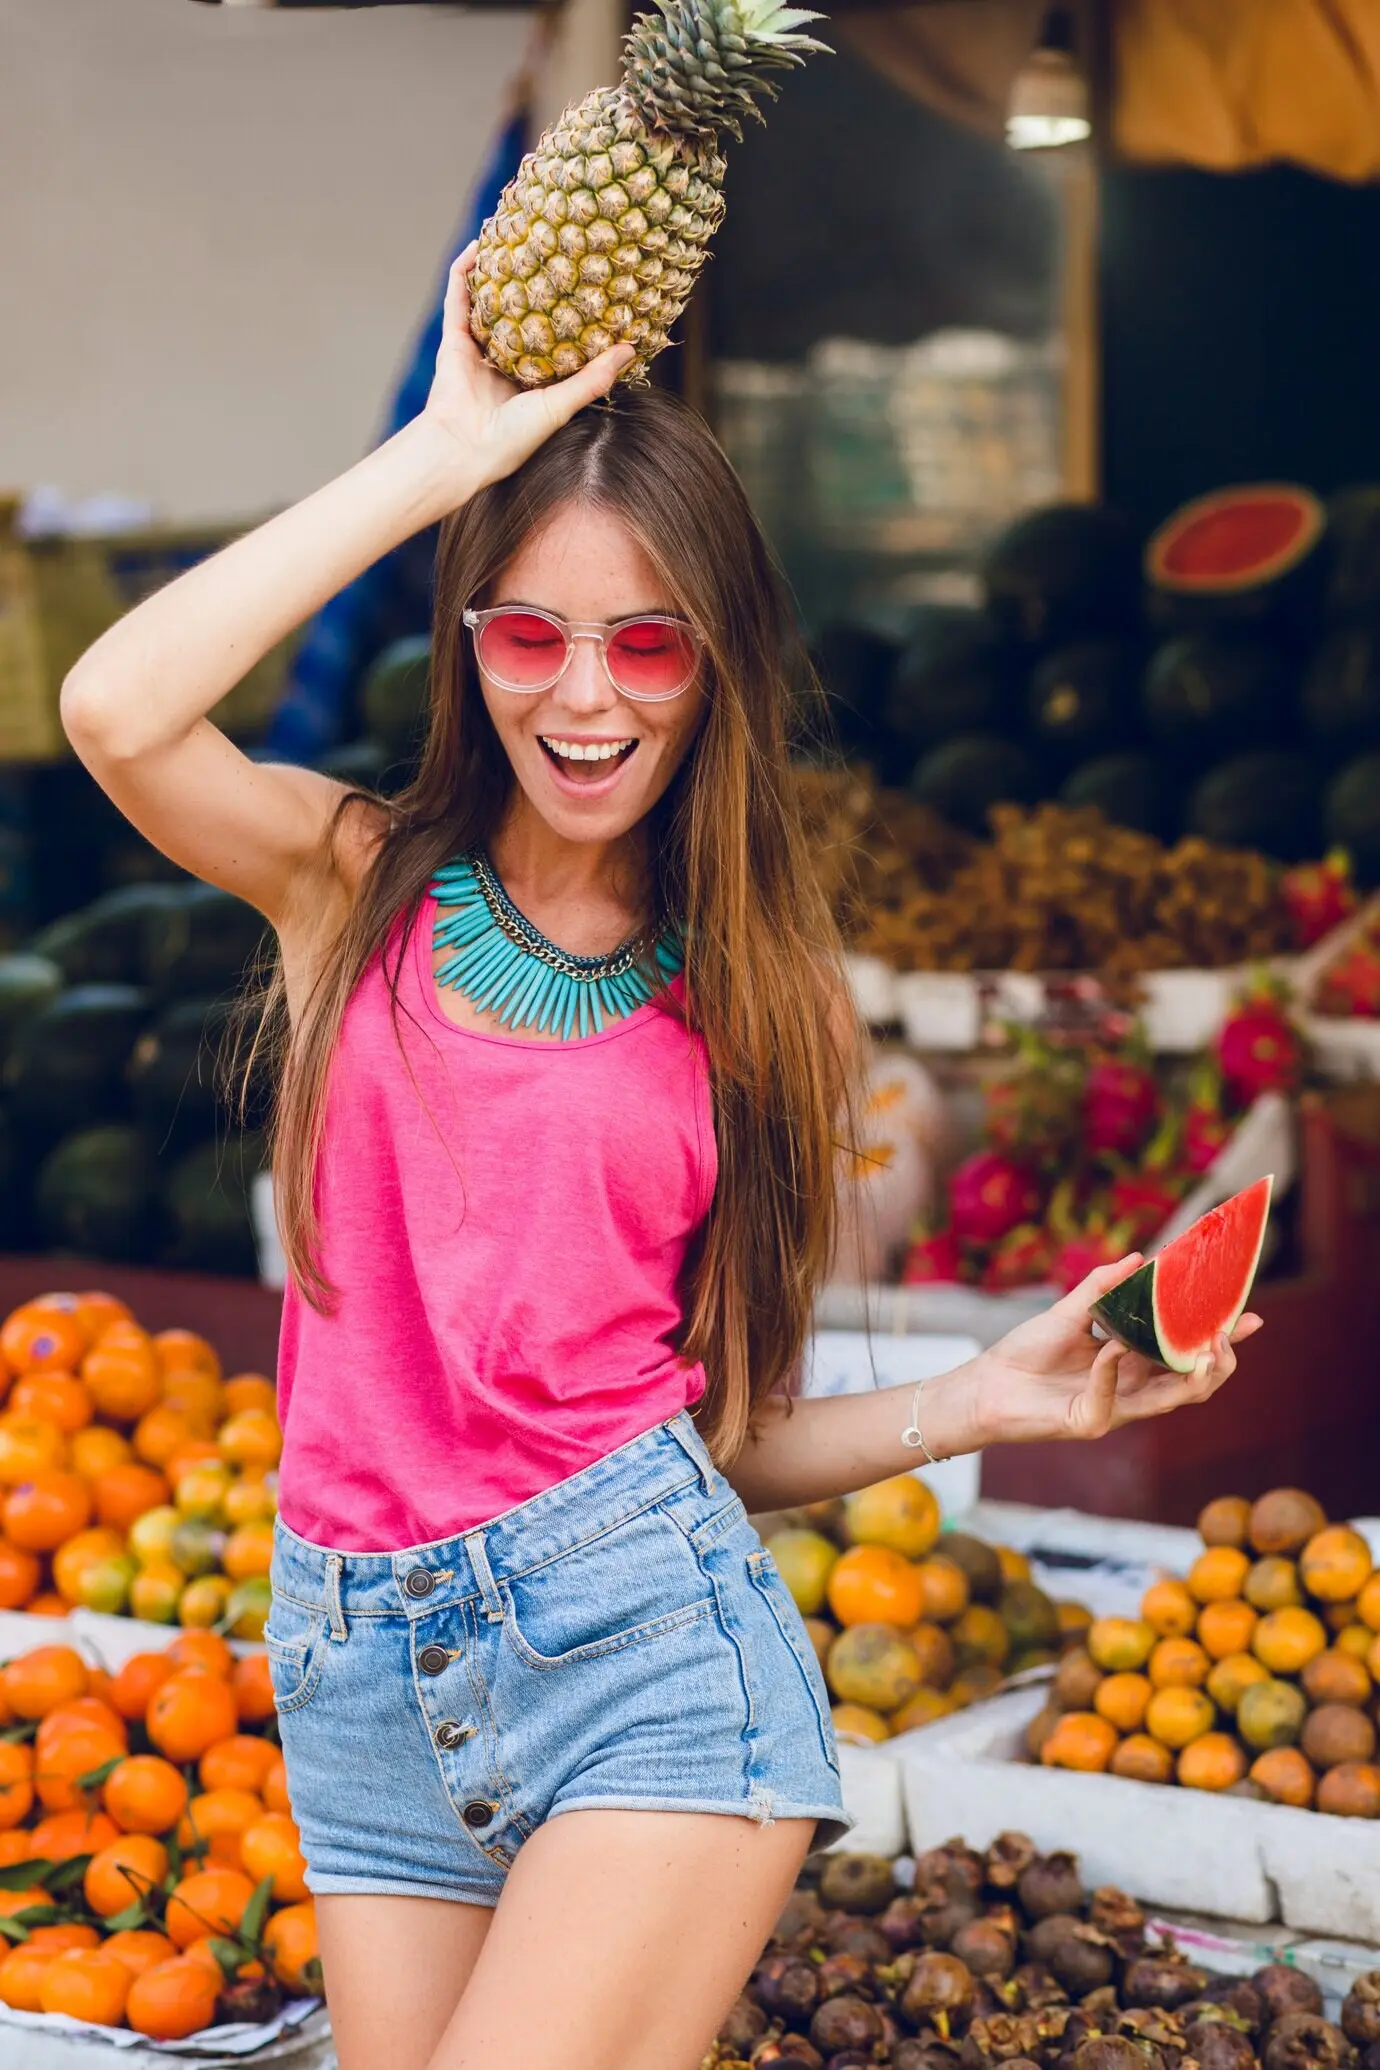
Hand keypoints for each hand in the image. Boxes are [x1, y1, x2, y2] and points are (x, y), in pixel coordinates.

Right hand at [416, 246, 634, 508]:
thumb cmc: (512, 439)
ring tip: (515, 237)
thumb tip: (630, 349)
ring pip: (488, 301)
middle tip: (553, 252)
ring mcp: (477, 349)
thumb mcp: (562, 405)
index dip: (568, 315)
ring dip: (498, 271)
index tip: (588, 289)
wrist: (463, 450)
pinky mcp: (453, 341)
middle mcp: (503, 362)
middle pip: (520, 314)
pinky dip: (465, 271)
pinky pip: (458, 297)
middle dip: (534, 286)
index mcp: (530, 381)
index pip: (553, 339)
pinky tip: (480, 244)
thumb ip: (593, 377)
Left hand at [970, 1254, 1262, 1446]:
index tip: (1250, 1315)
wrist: (985, 1384)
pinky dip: (1112, 1369)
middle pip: (1194, 1380)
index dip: (1221, 1337)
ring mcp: (1117, 1409)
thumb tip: (1139, 1259)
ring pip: (1172, 1399)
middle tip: (1230, 1336)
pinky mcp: (1092, 1423)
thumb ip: (1102, 1288)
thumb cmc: (1025, 1352)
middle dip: (1220, 1360)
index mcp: (1133, 1362)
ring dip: (1193, 1375)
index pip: (1188, 1351)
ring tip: (1207, 1350)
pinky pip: (1113, 1398)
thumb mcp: (1069, 1311)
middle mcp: (1133, 1387)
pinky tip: (1109, 1348)